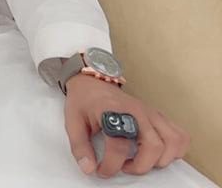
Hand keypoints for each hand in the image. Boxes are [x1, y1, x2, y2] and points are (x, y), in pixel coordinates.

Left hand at [64, 75, 189, 178]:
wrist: (93, 82)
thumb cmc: (84, 100)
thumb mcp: (73, 122)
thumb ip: (80, 147)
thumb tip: (88, 168)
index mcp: (113, 112)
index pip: (119, 145)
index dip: (111, 164)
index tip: (102, 170)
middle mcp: (137, 112)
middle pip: (153, 146)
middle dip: (140, 166)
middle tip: (124, 167)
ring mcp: (151, 113)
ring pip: (173, 142)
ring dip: (161, 159)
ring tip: (142, 161)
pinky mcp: (159, 116)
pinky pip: (180, 135)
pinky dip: (176, 149)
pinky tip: (159, 154)